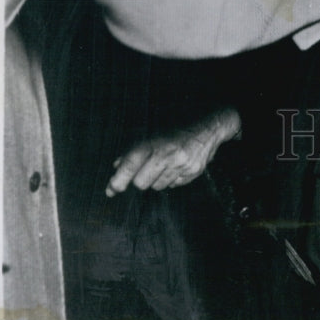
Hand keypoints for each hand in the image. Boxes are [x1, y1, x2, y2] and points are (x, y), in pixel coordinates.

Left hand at [105, 108, 240, 195]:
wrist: (208, 129)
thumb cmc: (177, 131)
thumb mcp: (154, 136)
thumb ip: (134, 152)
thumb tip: (117, 167)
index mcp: (155, 142)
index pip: (130, 164)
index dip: (118, 180)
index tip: (110, 190)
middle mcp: (167, 154)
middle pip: (141, 183)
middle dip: (141, 179)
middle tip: (148, 169)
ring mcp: (181, 165)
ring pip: (157, 186)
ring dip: (158, 179)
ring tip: (167, 164)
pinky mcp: (192, 173)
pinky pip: (173, 185)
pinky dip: (172, 179)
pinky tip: (177, 167)